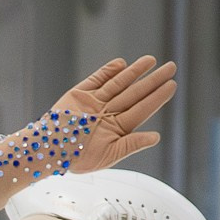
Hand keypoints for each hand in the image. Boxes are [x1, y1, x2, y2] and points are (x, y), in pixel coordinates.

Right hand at [52, 56, 177, 171]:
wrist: (48, 150)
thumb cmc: (76, 159)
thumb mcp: (108, 156)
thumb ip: (132, 144)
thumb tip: (156, 137)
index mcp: (117, 129)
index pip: (142, 109)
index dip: (157, 97)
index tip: (172, 85)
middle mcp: (108, 114)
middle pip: (135, 93)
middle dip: (153, 80)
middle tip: (170, 67)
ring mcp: (95, 103)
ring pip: (119, 83)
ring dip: (135, 72)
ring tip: (151, 60)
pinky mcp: (79, 95)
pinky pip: (97, 79)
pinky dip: (108, 71)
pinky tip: (122, 63)